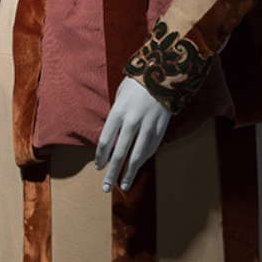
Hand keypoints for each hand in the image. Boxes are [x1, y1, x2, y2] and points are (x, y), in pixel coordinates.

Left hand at [95, 77, 170, 191]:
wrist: (163, 74)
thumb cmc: (136, 85)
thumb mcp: (119, 97)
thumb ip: (115, 118)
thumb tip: (112, 139)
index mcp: (118, 112)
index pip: (106, 141)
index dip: (101, 157)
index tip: (98, 167)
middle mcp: (132, 121)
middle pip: (119, 153)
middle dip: (112, 172)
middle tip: (105, 187)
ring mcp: (148, 127)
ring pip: (137, 156)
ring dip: (129, 172)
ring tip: (123, 185)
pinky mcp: (161, 129)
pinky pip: (151, 148)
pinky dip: (143, 160)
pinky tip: (137, 168)